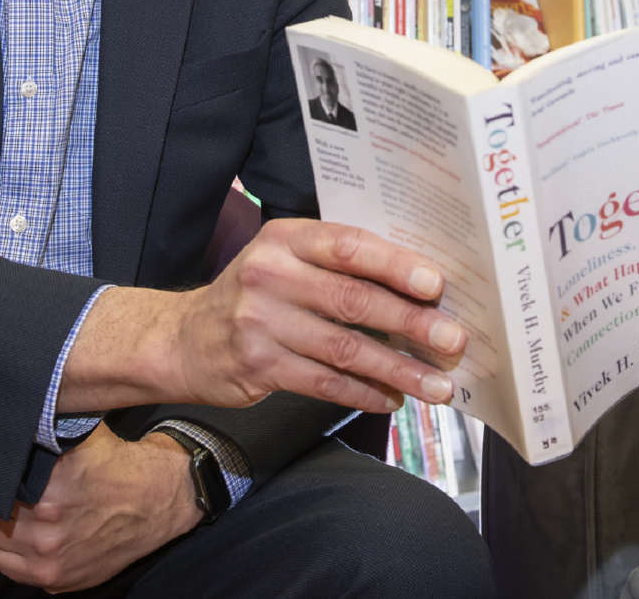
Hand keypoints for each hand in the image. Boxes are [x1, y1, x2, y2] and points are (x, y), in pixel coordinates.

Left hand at [0, 424, 195, 592]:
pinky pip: (7, 568)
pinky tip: (28, 537)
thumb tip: (8, 420)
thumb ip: (43, 433)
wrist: (159, 501)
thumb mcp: (83, 437)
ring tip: (18, 515)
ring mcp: (50, 558)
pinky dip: (11, 553)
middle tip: (5, 493)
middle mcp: (46, 527)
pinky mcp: (55, 578)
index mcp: (48, 488)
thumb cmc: (119, 465)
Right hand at [61, 219, 467, 416]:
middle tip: (453, 341)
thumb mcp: (286, 259)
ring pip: (345, 349)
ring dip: (398, 369)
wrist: (184, 338)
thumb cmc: (257, 292)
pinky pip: (324, 383)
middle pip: (353, 300)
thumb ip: (338, 264)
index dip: (396, 265)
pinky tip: (392, 399)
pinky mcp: (258, 367)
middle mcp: (270, 275)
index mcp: (286, 238)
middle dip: (411, 323)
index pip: (349, 246)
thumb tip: (420, 286)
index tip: (437, 285)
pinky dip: (364, 393)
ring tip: (437, 386)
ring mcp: (261, 323)